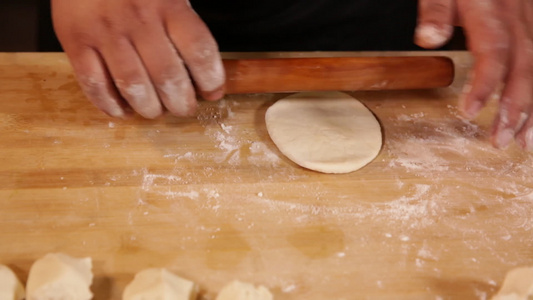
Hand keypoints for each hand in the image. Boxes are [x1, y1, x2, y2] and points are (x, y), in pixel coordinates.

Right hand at [52, 0, 224, 118]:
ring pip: (133, 86)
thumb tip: (203, 70)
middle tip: (184, 107)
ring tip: (155, 110)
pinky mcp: (75, 41)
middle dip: (181, 103)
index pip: (200, 50)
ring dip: (149, 108)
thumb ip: (184, 24)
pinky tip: (123, 110)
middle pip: (167, 76)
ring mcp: (105, 32)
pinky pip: (94, 84)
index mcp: (169, 4)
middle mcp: (139, 19)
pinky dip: (110, 105)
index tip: (213, 91)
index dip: (211, 79)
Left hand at [415, 0, 532, 150]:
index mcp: (492, 8)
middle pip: (525, 66)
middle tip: (502, 141)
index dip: (484, 83)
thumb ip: (436, 8)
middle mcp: (519, 16)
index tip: (469, 112)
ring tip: (528, 142)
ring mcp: (532, 19)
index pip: (493, 51)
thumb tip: (429, 38)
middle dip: (517, 107)